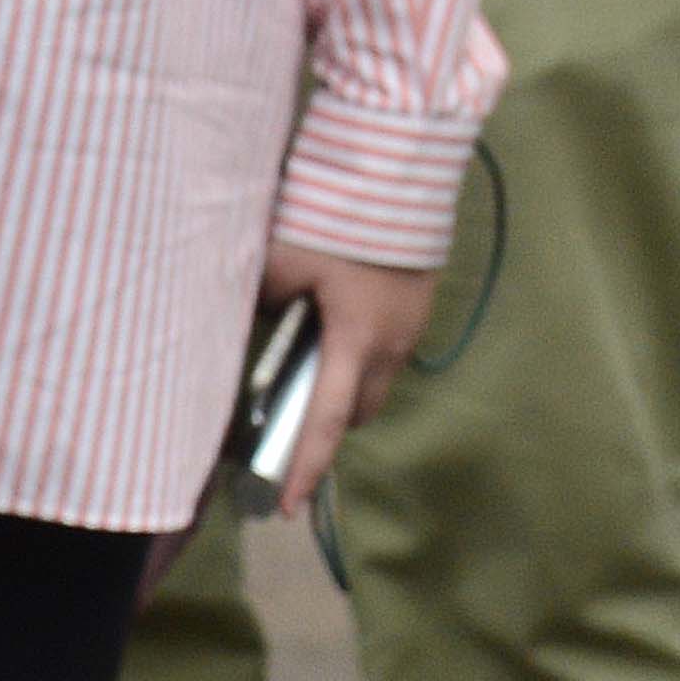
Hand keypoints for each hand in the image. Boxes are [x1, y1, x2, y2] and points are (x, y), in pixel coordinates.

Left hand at [257, 241, 436, 509]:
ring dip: (340, 384)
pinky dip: (354, 354)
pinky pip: (382, 350)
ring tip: (301, 363)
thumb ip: (264, 303)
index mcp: (355, 341)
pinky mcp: (416, 306)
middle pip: (355, 410)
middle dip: (323, 422)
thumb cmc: (332, 218)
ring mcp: (410, 327)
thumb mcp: (278, 262)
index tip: (289, 507)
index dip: (305, 466)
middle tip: (282, 418)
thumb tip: (263, 323)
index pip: (324, 420)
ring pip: (371, 380)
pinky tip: (327, 323)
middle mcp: (390, 345)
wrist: (396, 174)